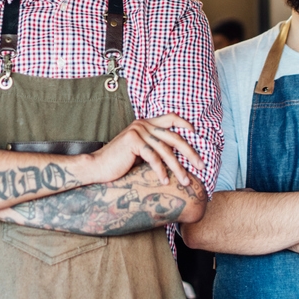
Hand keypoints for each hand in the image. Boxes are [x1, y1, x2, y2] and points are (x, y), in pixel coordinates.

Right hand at [82, 114, 204, 186]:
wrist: (97, 167)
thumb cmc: (119, 162)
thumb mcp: (140, 151)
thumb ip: (154, 147)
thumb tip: (176, 155)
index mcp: (145, 123)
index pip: (170, 117)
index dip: (184, 124)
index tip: (197, 134)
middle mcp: (142, 124)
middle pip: (173, 136)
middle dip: (189, 152)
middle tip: (201, 165)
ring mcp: (137, 131)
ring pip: (165, 150)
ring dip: (178, 167)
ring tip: (185, 181)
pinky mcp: (133, 142)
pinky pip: (153, 157)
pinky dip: (161, 171)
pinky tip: (165, 181)